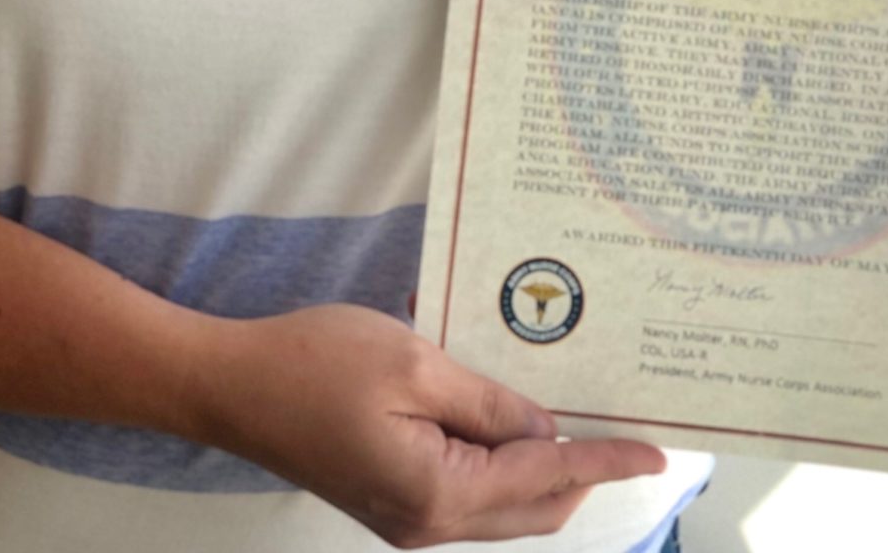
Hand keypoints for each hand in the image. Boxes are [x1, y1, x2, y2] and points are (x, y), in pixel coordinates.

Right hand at [198, 302, 665, 546]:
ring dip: (541, 466)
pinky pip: (468, 491)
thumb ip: (488, 403)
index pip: (546, 478)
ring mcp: (406, 519)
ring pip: (502, 504)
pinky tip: (507, 415)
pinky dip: (500, 461)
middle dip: (582, 471)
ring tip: (573, 413)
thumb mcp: (415, 364)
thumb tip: (543, 431)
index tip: (656, 453)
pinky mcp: (390, 499)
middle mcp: (429, 524)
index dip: (604, 461)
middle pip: (532, 507)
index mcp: (440, 493)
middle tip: (620, 423)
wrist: (232, 385)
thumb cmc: (314, 363)